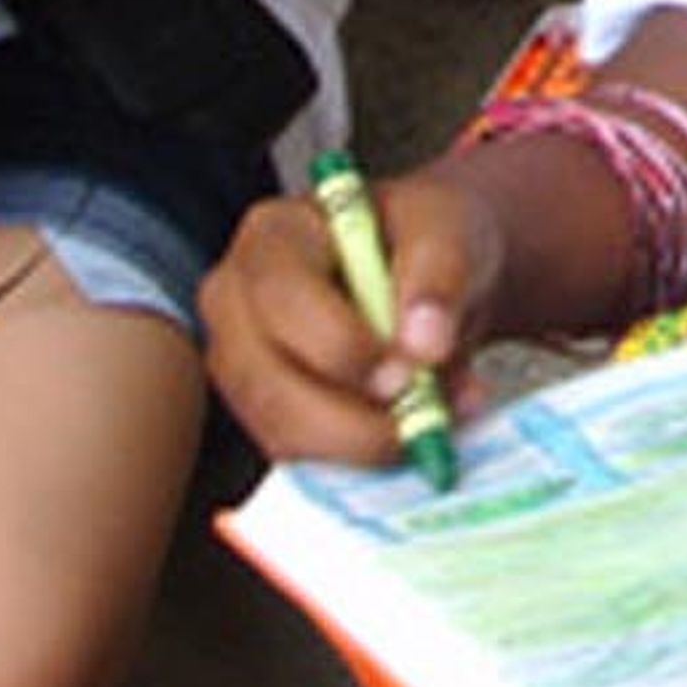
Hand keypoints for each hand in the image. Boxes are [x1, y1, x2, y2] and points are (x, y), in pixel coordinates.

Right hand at [202, 166, 500, 467]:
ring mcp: (243, 362)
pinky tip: (417, 431)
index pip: (281, 296)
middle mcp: (237, 300)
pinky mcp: (266, 411)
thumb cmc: (428, 238)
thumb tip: (423, 345)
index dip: (342, 344)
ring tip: (440, 420)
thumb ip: (440, 275)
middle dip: (352, 417)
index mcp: (274, 236)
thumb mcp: (449, 229)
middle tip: (430, 419)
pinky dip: (363, 457)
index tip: (411, 366)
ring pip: (280, 431)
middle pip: (265, 380)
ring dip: (364, 443)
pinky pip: (302, 456)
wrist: (432, 274)